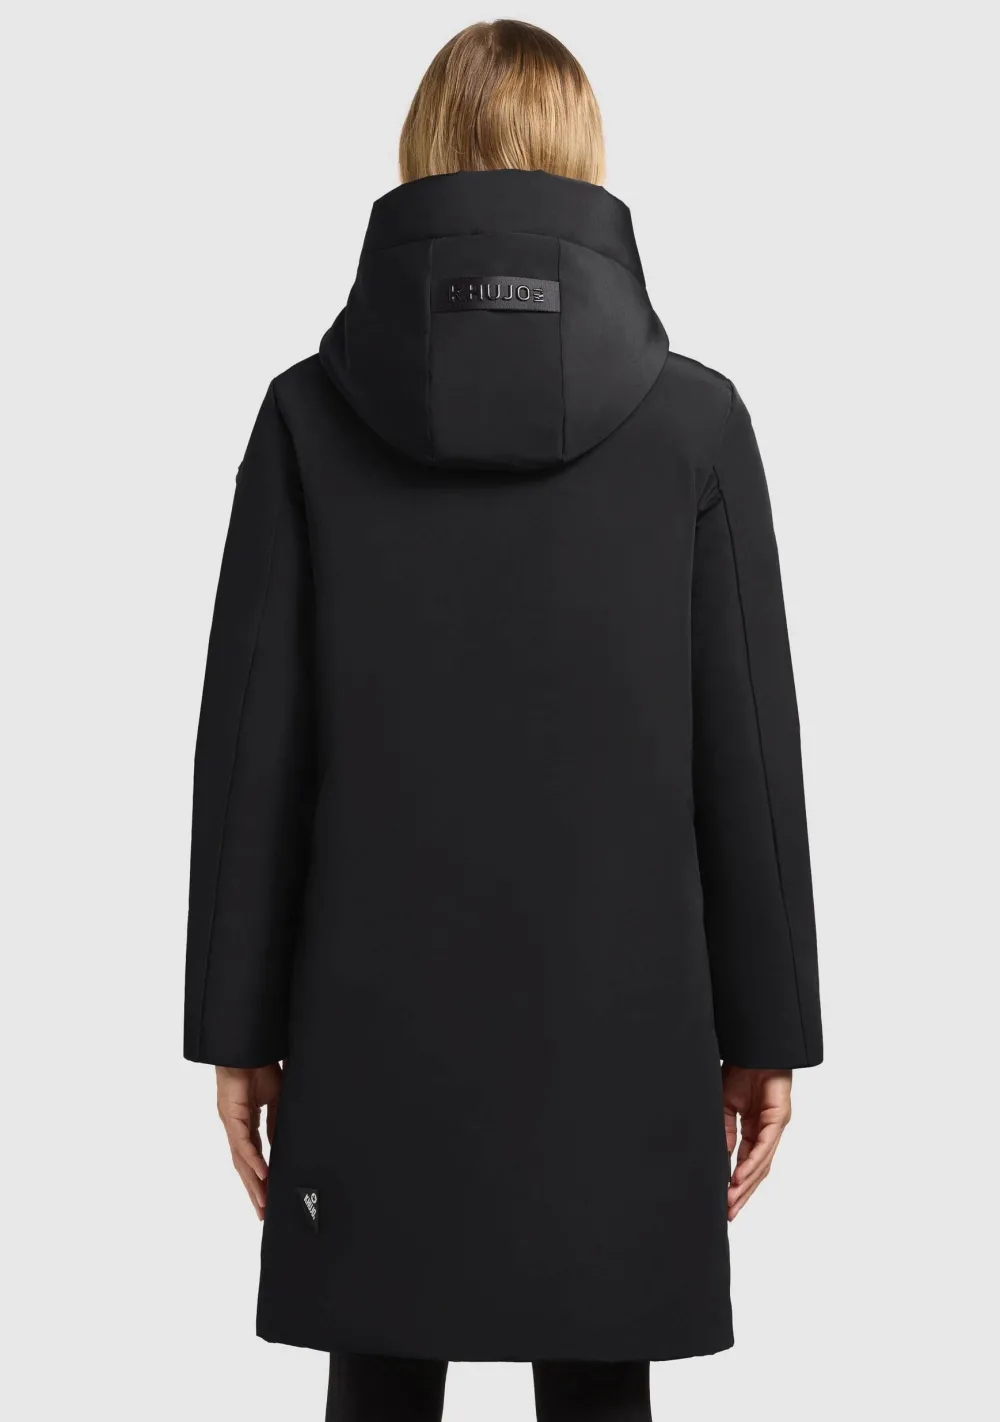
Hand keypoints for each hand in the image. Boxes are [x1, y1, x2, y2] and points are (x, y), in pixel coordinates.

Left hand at [216, 1063, 281, 1219]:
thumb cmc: (258, 1064)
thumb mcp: (276, 1098)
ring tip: (262, 1202)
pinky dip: (253, 1160)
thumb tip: (281, 1143)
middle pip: (244, 1165)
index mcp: (245, 1122)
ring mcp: (231, 1122)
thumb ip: (277, 1121)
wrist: (247, 1046)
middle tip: (262, 1212)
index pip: (253, 1155)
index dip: (260, 1176)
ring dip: (252, 1182)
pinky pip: (243, 1143)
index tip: (268, 1195)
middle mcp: (235, 1126)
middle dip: (253, 1189)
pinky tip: (262, 1175)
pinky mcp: (231, 1115)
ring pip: (241, 1160)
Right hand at [722, 1064, 791, 1221]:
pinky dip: (753, 1163)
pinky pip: (765, 1146)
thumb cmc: (741, 1070)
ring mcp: (775, 1126)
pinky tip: (741, 1178)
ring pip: (762, 1163)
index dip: (736, 1184)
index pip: (746, 1163)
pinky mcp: (779, 1117)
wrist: (754, 1047)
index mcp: (754, 1129)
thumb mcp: (724, 1105)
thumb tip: (722, 1158)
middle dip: (743, 1193)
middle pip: (757, 1170)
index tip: (723, 1202)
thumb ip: (724, 1131)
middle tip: (728, 1213)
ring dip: (747, 1184)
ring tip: (732, 1201)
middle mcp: (767, 1132)